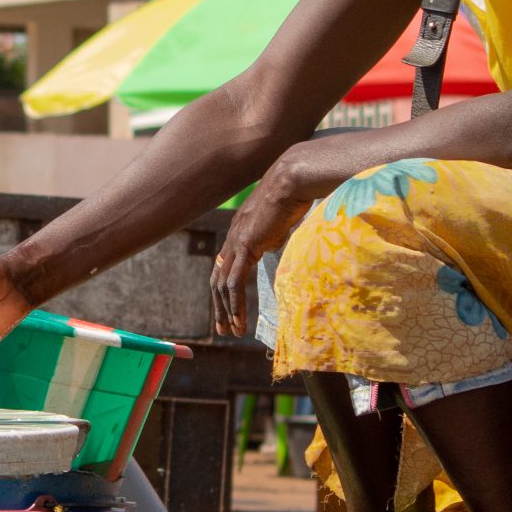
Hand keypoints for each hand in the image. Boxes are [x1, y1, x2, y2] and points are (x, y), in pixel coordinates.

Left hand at [210, 166, 315, 338]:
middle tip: (223, 329)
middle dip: (219, 307)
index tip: (227, 308)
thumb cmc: (293, 196)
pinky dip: (235, 304)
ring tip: (231, 332)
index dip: (224, 289)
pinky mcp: (245, 247)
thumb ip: (272, 236)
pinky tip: (239, 320)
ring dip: (226, 311)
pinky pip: (236, 283)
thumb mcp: (280, 222)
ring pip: (223, 285)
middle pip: (218, 279)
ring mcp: (236, 242)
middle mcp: (232, 238)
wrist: (291, 179)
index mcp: (239, 232)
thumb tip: (273, 245)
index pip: (225, 267)